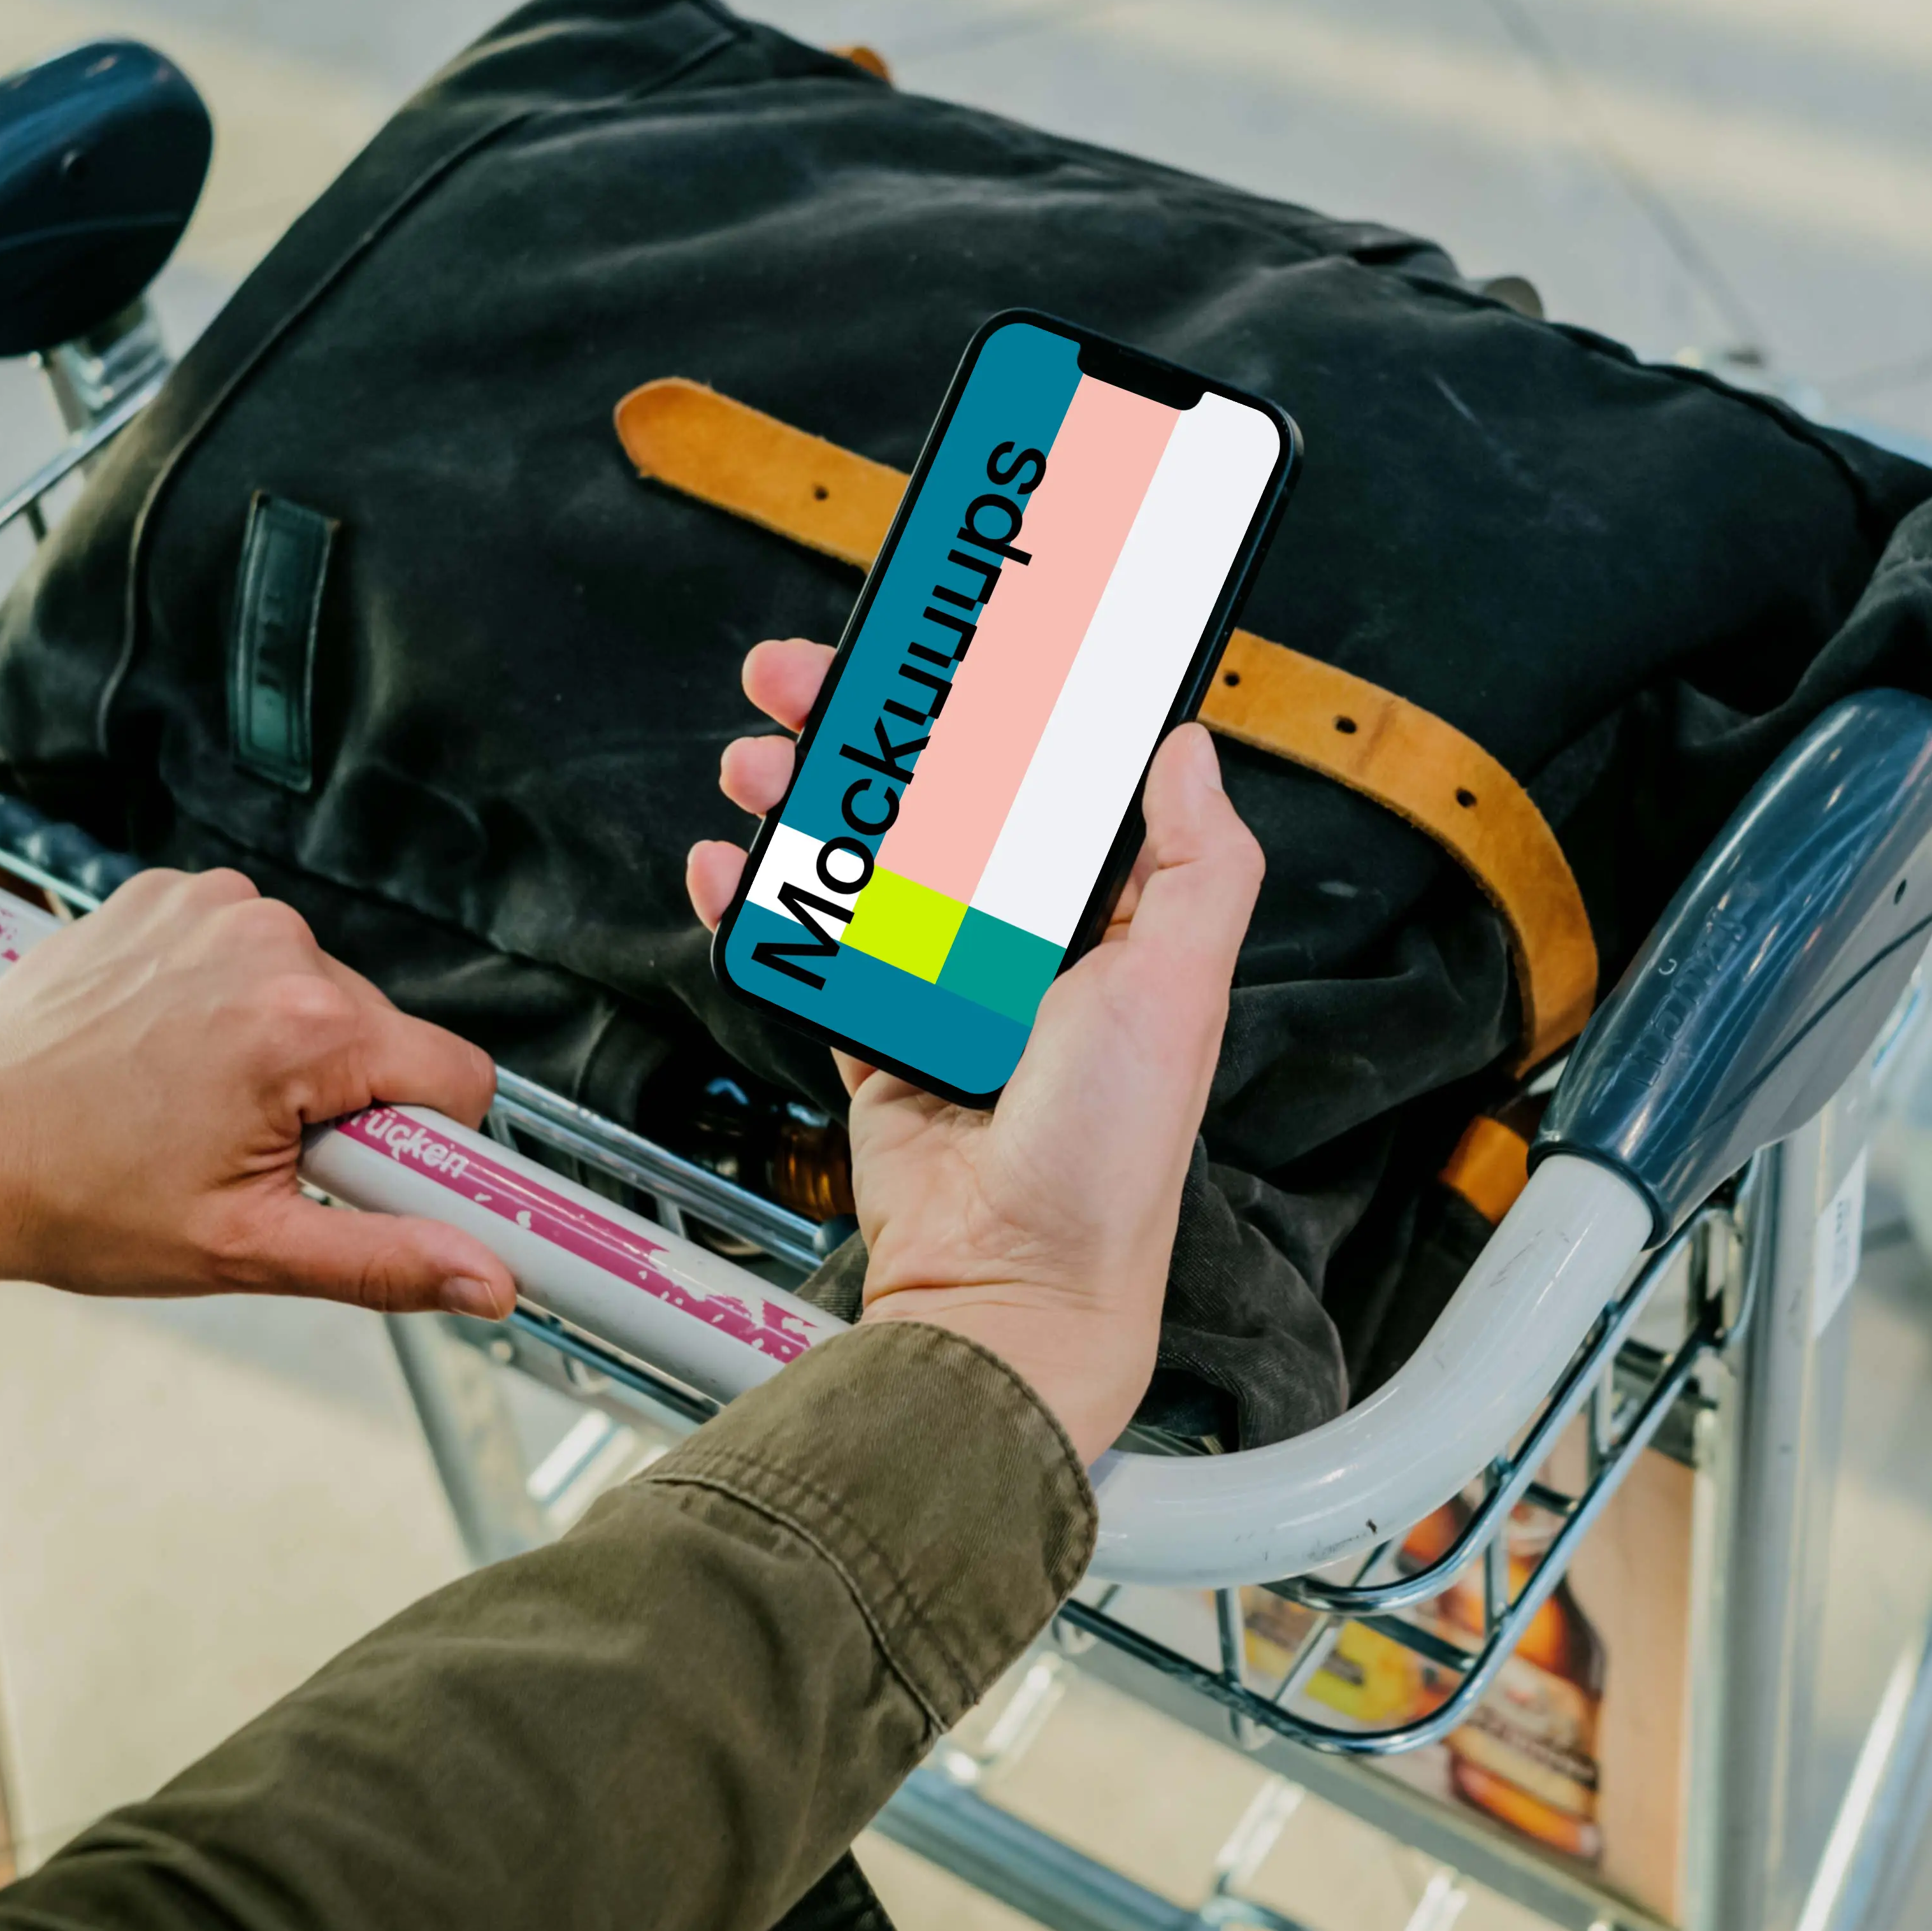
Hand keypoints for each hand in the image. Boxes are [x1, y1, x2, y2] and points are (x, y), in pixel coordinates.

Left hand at [0, 867, 511, 1316]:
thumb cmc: (81, 1201)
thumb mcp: (248, 1248)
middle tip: (246, 1149)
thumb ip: (386, 1260)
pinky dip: (222, 996)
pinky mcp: (166, 894)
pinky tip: (166, 1047)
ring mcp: (212, 908)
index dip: (425, 1143)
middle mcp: (271, 942)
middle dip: (338, 1096)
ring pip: (314, 989)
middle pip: (381, 1032)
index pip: (456, 1076)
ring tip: (195, 1099)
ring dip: (280, 1045)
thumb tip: (488, 1280)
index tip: (359, 1174)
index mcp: (306, 1025)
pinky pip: (245, 949)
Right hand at [687, 638, 1262, 1455]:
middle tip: (810, 681)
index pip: (1045, 779)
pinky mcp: (873, 1034)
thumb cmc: (1108, 1158)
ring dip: (802, 800)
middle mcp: (1022, 943)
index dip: (994, 705)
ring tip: (760, 761)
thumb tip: (1190, 747)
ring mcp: (940, 985)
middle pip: (932, 800)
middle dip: (866, 731)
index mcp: (1107, 918)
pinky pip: (808, 949)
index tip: (947, 645)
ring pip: (859, 860)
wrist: (1011, 1285)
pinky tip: (732, 866)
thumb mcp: (1180, 988)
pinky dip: (761, 903)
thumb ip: (1199, 863)